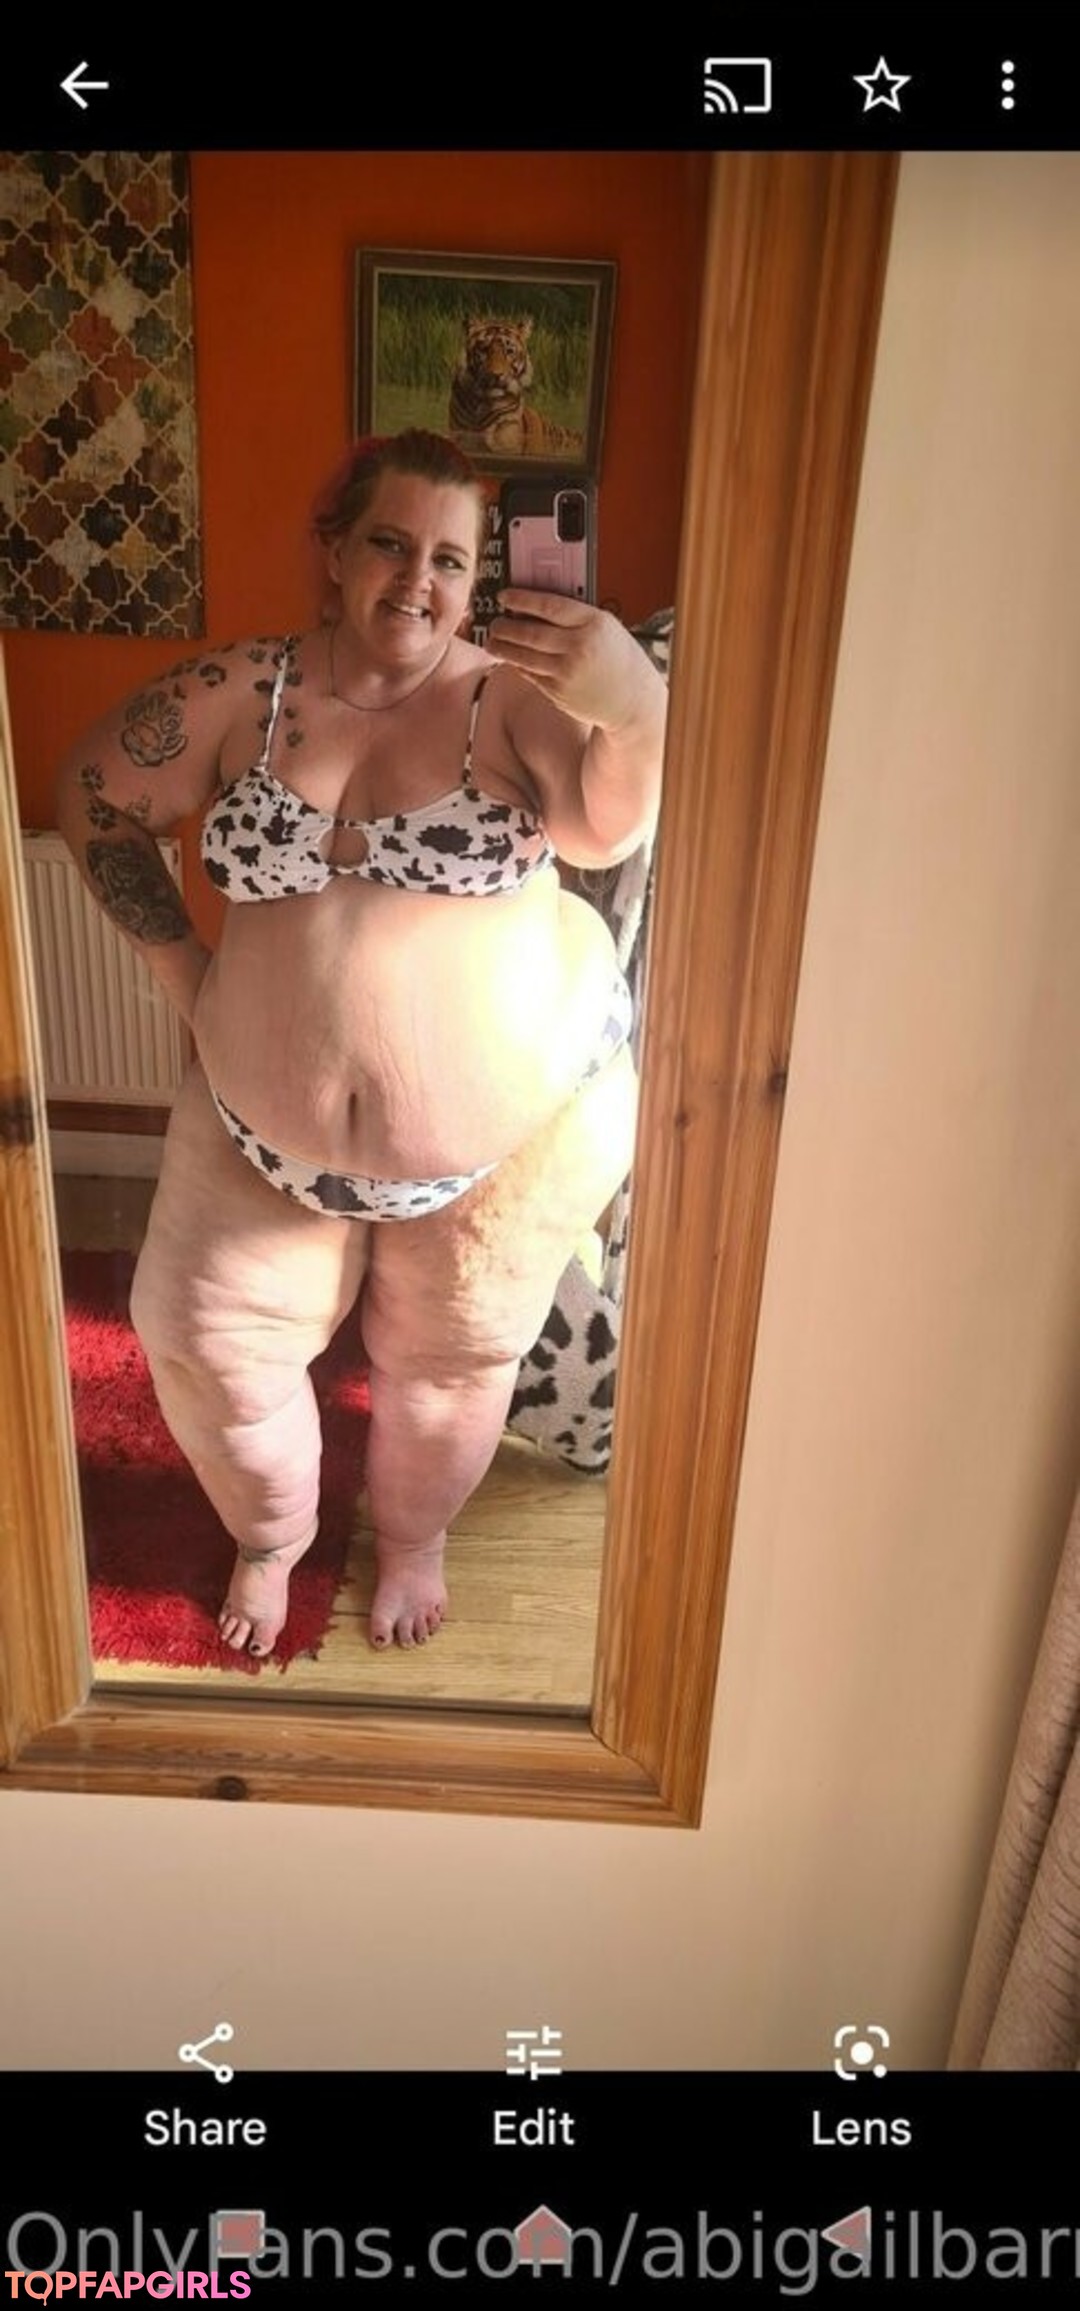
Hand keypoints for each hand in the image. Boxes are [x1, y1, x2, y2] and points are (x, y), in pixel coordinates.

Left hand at [487, 592, 651, 733]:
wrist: (633, 700)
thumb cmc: (619, 659)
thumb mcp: (606, 626)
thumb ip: (575, 616)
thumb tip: (536, 606)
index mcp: (593, 623)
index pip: (549, 606)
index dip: (522, 600)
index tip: (504, 597)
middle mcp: (579, 648)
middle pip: (530, 634)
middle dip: (505, 627)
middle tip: (493, 623)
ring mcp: (567, 673)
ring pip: (524, 657)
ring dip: (503, 648)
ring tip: (492, 641)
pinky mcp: (559, 693)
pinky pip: (531, 675)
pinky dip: (518, 665)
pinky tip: (511, 658)